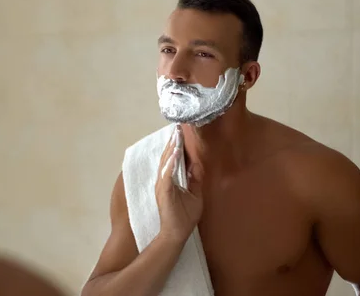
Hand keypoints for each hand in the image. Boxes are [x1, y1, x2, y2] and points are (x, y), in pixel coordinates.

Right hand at [155, 125, 202, 243]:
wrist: (176, 234)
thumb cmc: (184, 217)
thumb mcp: (195, 194)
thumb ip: (194, 179)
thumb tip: (197, 164)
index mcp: (170, 180)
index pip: (174, 159)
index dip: (177, 145)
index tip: (181, 131)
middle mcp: (164, 180)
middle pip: (168, 156)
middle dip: (173, 141)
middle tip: (178, 126)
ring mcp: (162, 185)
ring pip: (166, 161)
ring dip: (171, 147)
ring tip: (176, 134)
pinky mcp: (163, 191)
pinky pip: (167, 173)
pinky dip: (171, 162)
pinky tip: (176, 152)